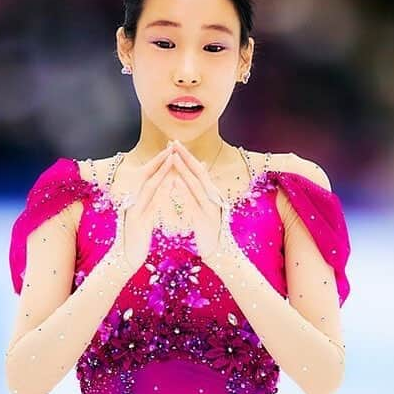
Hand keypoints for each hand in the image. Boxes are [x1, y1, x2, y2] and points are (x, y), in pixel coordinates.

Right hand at [113, 145, 174, 269]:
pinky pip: (150, 204)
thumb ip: (152, 203)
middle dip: (160, 160)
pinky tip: (169, 184)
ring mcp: (133, 210)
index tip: (171, 150)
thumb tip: (165, 188)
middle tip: (172, 147)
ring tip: (172, 159)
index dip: (159, 162)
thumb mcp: (145, 218)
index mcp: (135, 200)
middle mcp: (132, 201)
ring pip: (148, 186)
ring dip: (161, 171)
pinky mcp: (135, 221)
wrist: (125, 260)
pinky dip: (160, 192)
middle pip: (147, 175)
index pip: (148, 176)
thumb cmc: (137, 240)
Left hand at [167, 140, 229, 259]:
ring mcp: (210, 206)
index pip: (198, 169)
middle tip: (173, 142)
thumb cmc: (210, 228)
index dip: (186, 155)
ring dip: (184, 169)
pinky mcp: (205, 218)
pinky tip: (176, 181)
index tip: (175, 143)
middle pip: (198, 172)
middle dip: (185, 156)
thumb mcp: (207, 204)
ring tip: (173, 158)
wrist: (220, 252)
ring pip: (195, 184)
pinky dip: (185, 190)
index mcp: (211, 192)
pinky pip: (193, 201)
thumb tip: (201, 164)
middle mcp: (212, 196)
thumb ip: (203, 186)